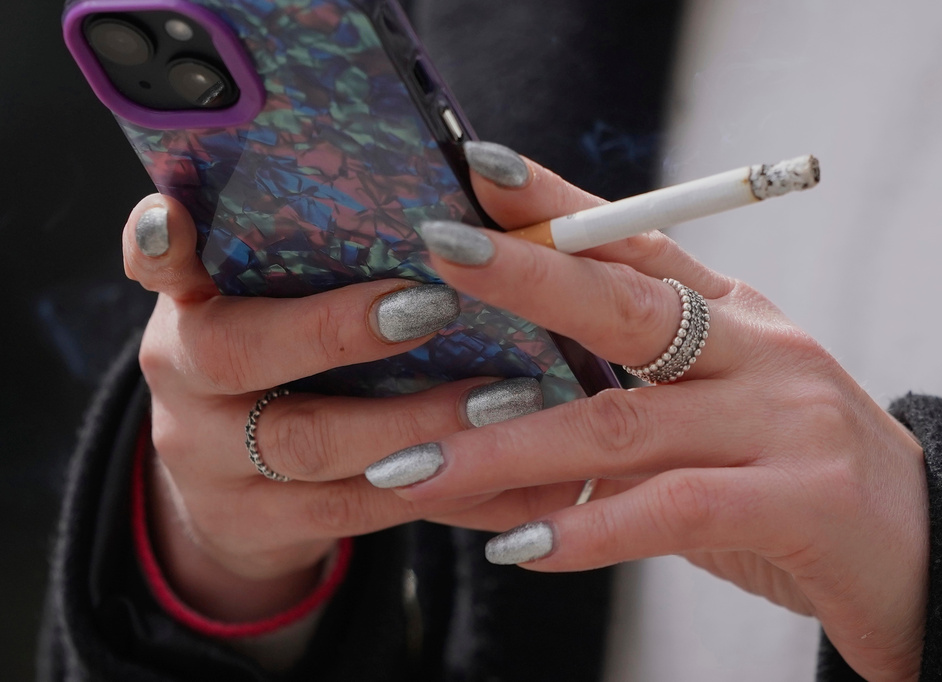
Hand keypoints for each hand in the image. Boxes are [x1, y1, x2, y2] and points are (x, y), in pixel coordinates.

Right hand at [123, 195, 581, 621]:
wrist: (239, 489)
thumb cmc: (284, 365)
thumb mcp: (276, 307)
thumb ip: (320, 261)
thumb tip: (453, 179)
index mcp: (189, 310)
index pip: (156, 262)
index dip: (161, 240)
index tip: (178, 215)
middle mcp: (186, 385)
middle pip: (239, 355)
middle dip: (338, 329)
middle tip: (433, 304)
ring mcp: (214, 466)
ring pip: (311, 447)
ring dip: (414, 422)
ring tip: (501, 398)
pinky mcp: (259, 527)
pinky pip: (357, 511)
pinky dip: (437, 489)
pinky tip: (502, 470)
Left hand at [367, 148, 928, 680]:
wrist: (924, 552)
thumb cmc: (795, 477)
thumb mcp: (716, 417)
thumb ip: (627, 402)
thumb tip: (494, 409)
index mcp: (735, 317)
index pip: (638, 241)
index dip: (558, 205)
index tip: (479, 174)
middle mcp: (760, 350)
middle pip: (629, 302)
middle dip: (527, 276)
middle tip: (437, 255)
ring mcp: (786, 420)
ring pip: (625, 422)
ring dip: (511, 447)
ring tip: (418, 466)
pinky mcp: (802, 500)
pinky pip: (674, 509)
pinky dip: (589, 529)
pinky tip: (522, 545)